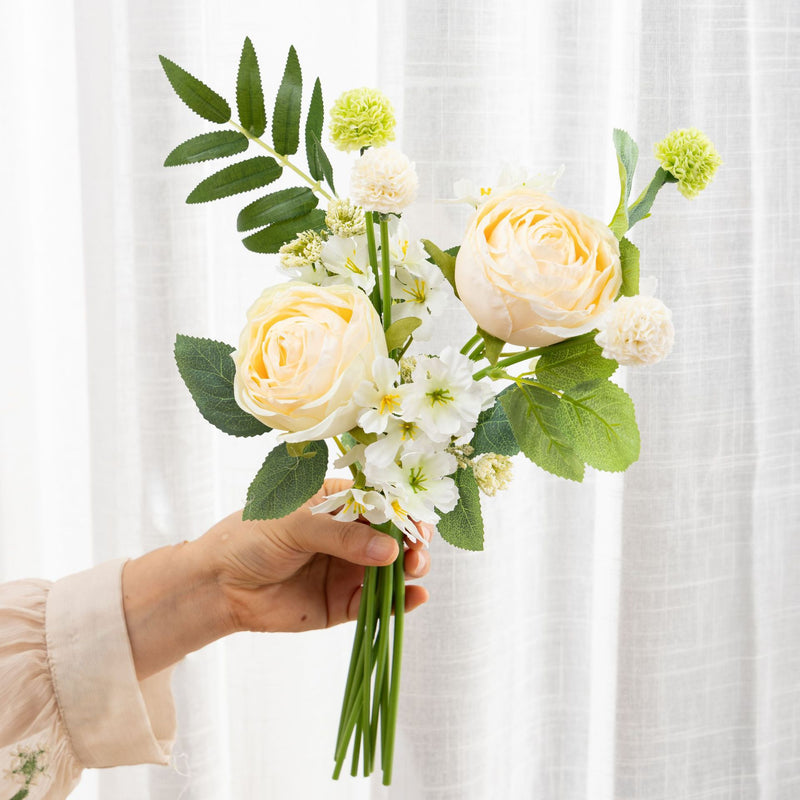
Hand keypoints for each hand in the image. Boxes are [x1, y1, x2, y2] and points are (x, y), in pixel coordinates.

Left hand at [123, 479, 431, 679]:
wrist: (218, 585)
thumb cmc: (251, 538)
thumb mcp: (296, 525)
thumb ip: (342, 536)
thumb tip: (390, 549)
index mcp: (337, 503)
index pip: (380, 500)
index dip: (403, 507)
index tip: (419, 517)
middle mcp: (349, 534)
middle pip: (393, 535)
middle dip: (413, 539)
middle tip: (418, 549)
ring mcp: (348, 569)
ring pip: (391, 568)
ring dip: (411, 567)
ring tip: (416, 568)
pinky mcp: (343, 602)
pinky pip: (377, 602)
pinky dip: (400, 601)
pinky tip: (415, 597)